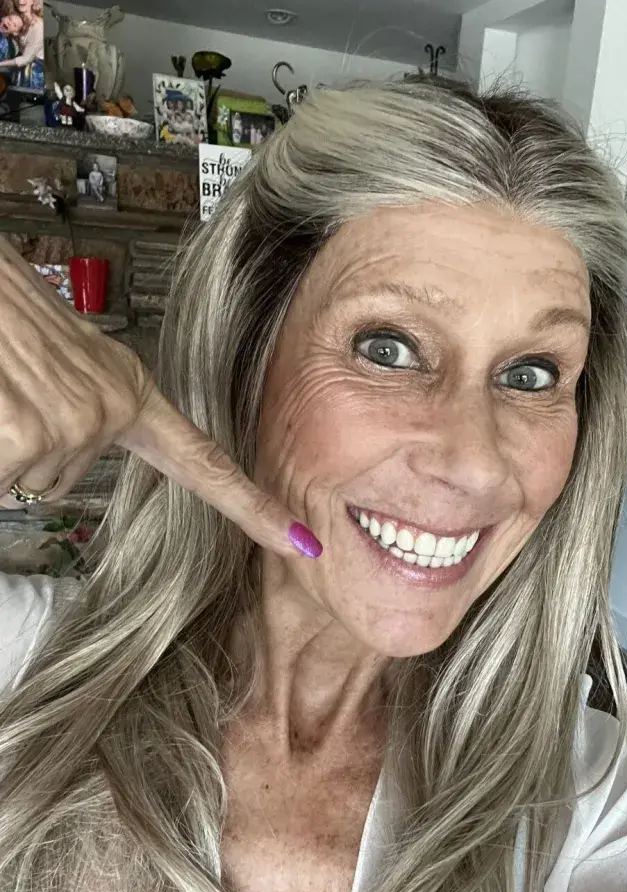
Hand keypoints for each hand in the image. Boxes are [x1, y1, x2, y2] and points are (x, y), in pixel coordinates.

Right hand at [0, 236, 321, 558]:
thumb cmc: (6, 321)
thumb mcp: (62, 370)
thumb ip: (82, 417)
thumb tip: (56, 467)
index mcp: (132, 394)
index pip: (205, 462)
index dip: (253, 507)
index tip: (303, 542)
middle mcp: (114, 410)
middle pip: (60, 482)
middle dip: (21, 454)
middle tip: (8, 392)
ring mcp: (76, 423)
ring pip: (27, 481)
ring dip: (0, 449)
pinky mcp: (28, 433)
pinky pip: (0, 481)